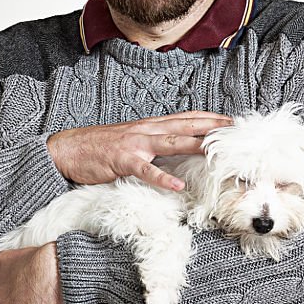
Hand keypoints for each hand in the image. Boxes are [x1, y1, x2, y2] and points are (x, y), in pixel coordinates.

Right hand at [47, 111, 230, 190]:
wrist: (68, 148)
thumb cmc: (101, 147)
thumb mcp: (132, 140)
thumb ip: (154, 143)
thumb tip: (178, 150)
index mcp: (150, 126)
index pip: (186, 118)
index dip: (210, 118)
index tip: (231, 120)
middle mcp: (146, 130)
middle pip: (185, 126)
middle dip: (211, 127)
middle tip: (234, 130)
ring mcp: (135, 145)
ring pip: (170, 142)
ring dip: (194, 145)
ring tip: (215, 151)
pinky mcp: (122, 161)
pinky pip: (145, 170)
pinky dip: (162, 177)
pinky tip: (177, 185)